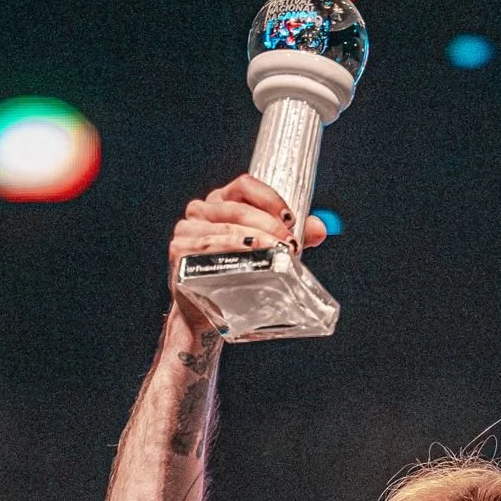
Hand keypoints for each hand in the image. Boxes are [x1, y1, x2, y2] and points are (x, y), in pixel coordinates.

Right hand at [168, 173, 327, 325]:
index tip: (290, 219)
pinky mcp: (180, 251)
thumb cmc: (235, 278)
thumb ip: (292, 237)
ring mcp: (187, 230)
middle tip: (289, 244)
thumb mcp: (267, 254)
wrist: (204, 315)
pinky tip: (249, 257)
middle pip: (237, 208)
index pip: (245, 186)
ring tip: (277, 252)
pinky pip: (209, 246)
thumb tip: (320, 227)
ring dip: (255, 239)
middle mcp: (200, 211)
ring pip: (226, 227)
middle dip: (268, 225)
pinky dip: (231, 249)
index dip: (269, 198)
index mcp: (221, 202)